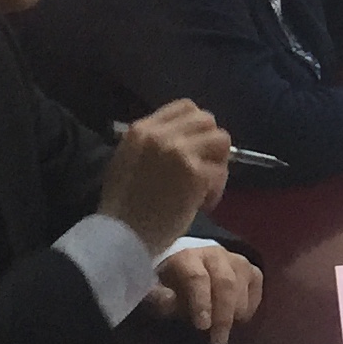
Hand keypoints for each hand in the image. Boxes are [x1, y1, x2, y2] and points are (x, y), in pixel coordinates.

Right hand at [99, 100, 229, 251]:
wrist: (121, 235)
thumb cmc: (123, 206)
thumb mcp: (129, 160)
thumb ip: (154, 144)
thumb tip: (187, 140)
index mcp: (142, 129)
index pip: (185, 107)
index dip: (197, 126)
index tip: (196, 148)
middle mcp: (160, 134)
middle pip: (207, 120)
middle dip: (211, 144)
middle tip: (204, 169)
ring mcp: (179, 152)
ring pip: (221, 140)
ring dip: (218, 164)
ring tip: (205, 187)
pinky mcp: (195, 174)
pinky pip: (220, 172)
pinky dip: (216, 190)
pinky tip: (202, 204)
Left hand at [141, 244, 260, 343]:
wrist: (189, 264)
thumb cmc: (173, 283)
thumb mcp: (157, 291)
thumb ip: (159, 298)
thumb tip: (169, 300)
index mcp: (188, 257)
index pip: (198, 278)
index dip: (202, 302)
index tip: (202, 327)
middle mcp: (215, 254)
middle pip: (226, 282)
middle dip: (224, 315)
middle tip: (219, 340)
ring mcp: (236, 260)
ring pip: (243, 284)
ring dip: (236, 312)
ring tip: (225, 331)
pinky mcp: (251, 268)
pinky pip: (257, 284)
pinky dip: (251, 304)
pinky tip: (240, 319)